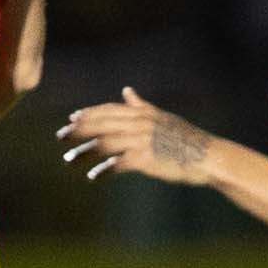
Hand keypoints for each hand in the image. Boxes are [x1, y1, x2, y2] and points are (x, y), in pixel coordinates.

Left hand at [61, 88, 216, 187]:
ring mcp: (141, 140)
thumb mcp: (162, 117)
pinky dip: (104, 170)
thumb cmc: (185, 139)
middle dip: (78, 130)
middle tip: (61, 136)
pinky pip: (118, 163)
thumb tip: (127, 91)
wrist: (206, 156)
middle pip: (101, 124)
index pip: (108, 110)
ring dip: (84, 151)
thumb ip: (141, 105)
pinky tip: (93, 176)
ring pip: (104, 144)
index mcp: (142, 113)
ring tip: (69, 159)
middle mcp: (139, 123)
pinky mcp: (145, 159)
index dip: (88, 114)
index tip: (71, 119)